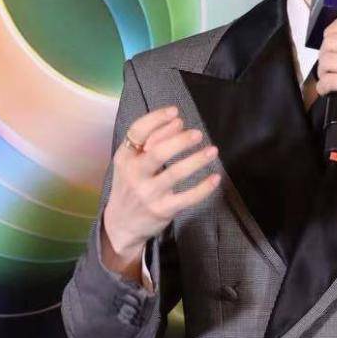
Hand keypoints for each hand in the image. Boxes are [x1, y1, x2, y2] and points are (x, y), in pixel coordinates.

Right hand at [103, 106, 220, 261]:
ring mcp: (148, 193)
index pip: (137, 132)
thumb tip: (177, 122)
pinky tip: (215, 178)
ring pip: (175, 173)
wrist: (121, 225)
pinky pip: (187, 197)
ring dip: (196, 160)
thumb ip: (150, 142)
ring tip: (212, 151)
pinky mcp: (162, 210)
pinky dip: (204, 187)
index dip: (157, 119)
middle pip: (157, 152)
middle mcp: (134, 174)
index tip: (175, 112)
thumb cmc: (130, 187)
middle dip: (180, 141)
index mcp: (125, 158)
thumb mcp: (131, 164)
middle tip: (197, 134)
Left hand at [315, 8, 336, 144]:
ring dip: (322, 71)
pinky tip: (327, 90)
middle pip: (330, 42)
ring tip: (328, 77)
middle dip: (324, 55)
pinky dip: (323, 87)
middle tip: (328, 66)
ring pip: (326, 60)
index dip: (331, 35)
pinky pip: (327, 80)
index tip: (333, 48)